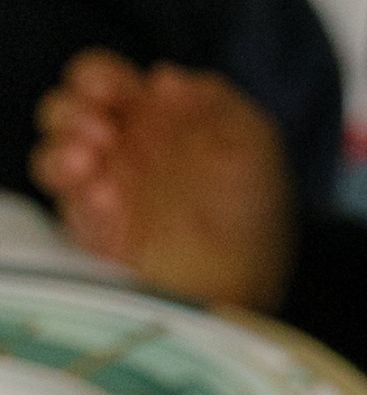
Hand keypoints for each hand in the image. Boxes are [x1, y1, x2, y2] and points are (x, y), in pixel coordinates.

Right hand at [32, 52, 294, 309]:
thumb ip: (218, 101)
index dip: (100, 78)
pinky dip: (78, 196)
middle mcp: (127, 158)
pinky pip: (68, 206)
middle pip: (70, 113)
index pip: (107, 84)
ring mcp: (108, 196)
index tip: (113, 91)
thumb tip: (166, 80)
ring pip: (56, 154)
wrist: (248, 290)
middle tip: (101, 130)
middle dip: (75, 110)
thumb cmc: (256, 219)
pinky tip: (108, 201)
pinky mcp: (98, 236)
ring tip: (91, 160)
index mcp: (158, 127)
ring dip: (65, 147)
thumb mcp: (256, 147)